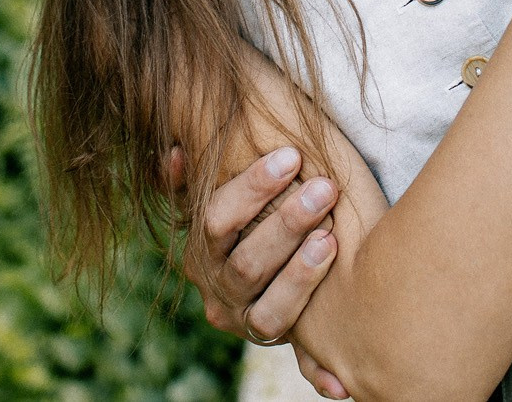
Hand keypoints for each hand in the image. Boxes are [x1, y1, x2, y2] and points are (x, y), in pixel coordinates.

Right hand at [171, 146, 342, 379]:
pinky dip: (314, 357)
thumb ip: (194, 183)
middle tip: (324, 189)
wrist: (268, 275)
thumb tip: (175, 155)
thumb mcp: (219, 201)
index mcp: (200, 252)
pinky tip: (337, 344)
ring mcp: (243, 320)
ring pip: (270, 307)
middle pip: (246, 263)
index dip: (253, 188)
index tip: (291, 156)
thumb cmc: (249, 221)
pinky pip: (293, 350)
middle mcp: (216, 289)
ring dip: (301, 273)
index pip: (216, 219)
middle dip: (287, 223)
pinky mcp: (272, 341)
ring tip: (332, 238)